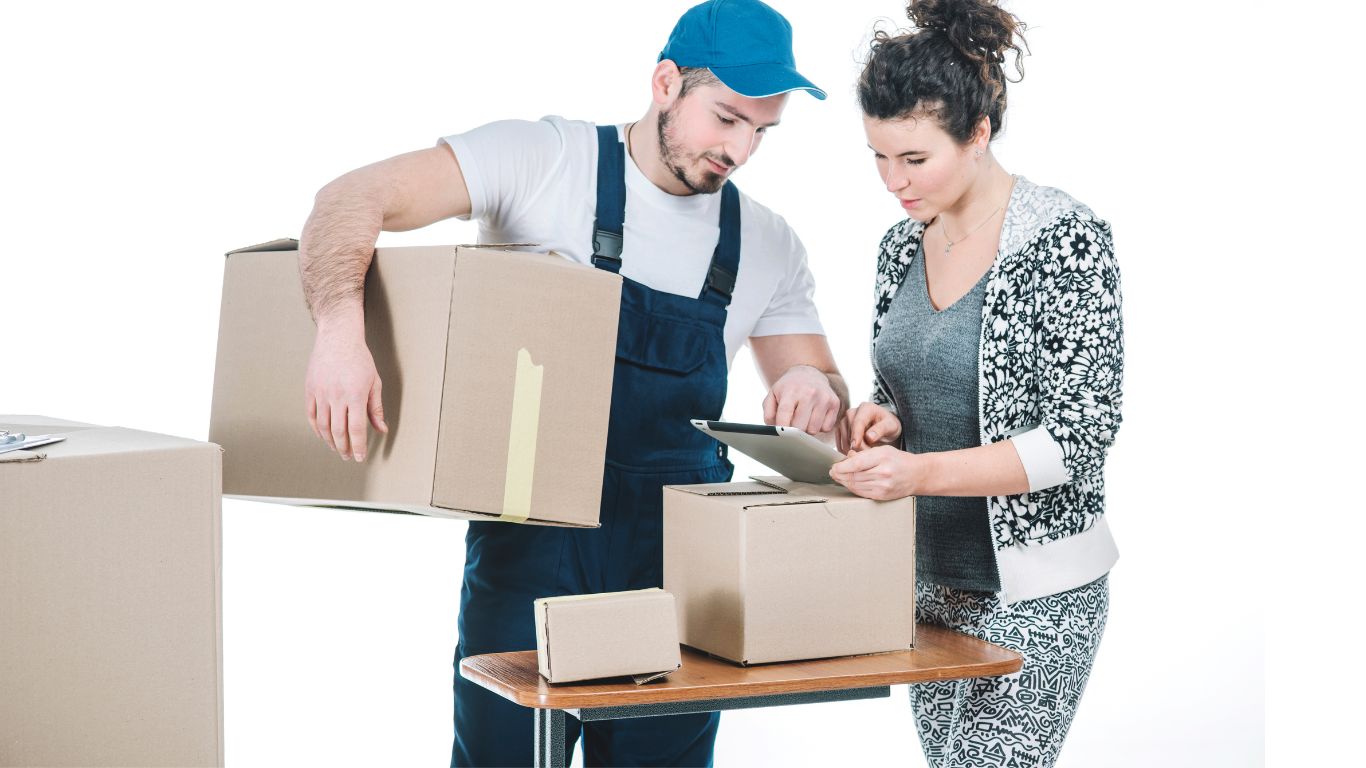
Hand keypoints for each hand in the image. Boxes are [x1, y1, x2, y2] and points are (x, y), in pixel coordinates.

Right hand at [304, 319, 386, 461]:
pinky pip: (311, 415)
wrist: (338, 338)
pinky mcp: (310, 389)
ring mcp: (321, 393)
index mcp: (355, 395)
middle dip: (344, 448)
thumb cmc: (359, 359)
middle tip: (349, 457)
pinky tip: (323, 436)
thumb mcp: (374, 382)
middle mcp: (336, 396)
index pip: (356, 429)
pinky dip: (317, 429)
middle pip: (339, 432)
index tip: (360, 457)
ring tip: (337, 449)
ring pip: (323, 426)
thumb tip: (381, 429)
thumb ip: (376, 408)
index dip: (358, 446)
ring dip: (330, 442)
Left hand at [763, 364, 841, 434]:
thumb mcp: (773, 395)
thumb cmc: (788, 389)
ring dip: (807, 429)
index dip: (782, 428)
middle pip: (800, 426)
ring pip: (814, 429)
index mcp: (791, 391)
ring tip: (804, 419)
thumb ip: (768, 412)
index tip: (781, 434)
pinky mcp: (835, 403)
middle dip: (794, 431)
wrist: (809, 374)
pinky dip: (820, 427)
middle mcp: (809, 393)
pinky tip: (815, 417)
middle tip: (792, 425)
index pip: (785, 414)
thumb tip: (774, 430)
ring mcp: (824, 398)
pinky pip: (826, 428)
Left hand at [828, 445, 924, 500]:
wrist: (917, 474)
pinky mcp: (882, 495)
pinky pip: (862, 493)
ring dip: (844, 482)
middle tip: (833, 472)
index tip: (834, 466)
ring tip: (839, 477)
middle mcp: (883, 473)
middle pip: (854, 476)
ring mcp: (883, 486)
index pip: (856, 464)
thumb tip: (846, 458)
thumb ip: (864, 454)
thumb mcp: (882, 450)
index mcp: (883, 457)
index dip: (841, 467)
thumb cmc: (898, 460)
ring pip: (856, 486)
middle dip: (839, 475)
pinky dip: (853, 488)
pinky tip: (849, 483)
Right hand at [837, 402, 901, 452]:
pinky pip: (840, 444)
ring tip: (866, 452)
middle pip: (850, 432)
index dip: (856, 435)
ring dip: (853, 450)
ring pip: (844, 439)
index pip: (858, 422)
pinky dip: (847, 451)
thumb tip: (869, 437)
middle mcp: (852, 412)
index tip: (856, 446)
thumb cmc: (888, 425)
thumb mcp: (891, 426)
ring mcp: (844, 421)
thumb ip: (881, 429)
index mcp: (866, 408)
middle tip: (870, 454)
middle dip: (858, 446)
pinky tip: (858, 452)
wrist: (883, 426)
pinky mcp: (839, 430)